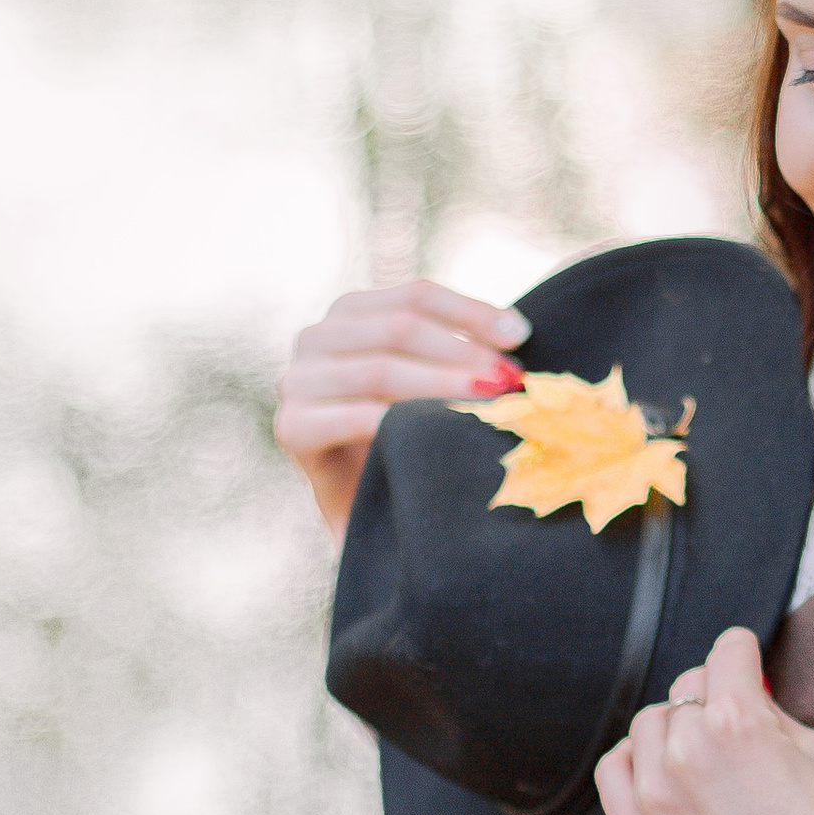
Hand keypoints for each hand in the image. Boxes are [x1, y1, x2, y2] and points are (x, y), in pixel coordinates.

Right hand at [275, 279, 529, 534]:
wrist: (368, 517)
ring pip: (380, 368)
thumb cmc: (410, 443)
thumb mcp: (431, 383)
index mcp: (351, 314)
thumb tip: (518, 330)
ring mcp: (297, 381)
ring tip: (489, 407)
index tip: (521, 336)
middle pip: (399, 328)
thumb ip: (457, 349)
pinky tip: (441, 435)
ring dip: (442, 387)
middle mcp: (316, 338)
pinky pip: (355, 416)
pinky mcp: (292, 428)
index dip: (471, 311)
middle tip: (510, 382)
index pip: (415, 297)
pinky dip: (402, 423)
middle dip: (462, 352)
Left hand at [596, 628, 813, 814]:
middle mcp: (686, 752)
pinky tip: (662, 773)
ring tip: (708, 760)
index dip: (745, 653)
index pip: (727, 652)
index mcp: (738, 723)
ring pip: (649, 724)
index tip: (746, 660)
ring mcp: (653, 795)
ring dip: (676, 730)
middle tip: (741, 730)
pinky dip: (635, 761)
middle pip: (687, 687)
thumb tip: (745, 688)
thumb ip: (772, 711)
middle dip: (715, 699)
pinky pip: (614, 769)